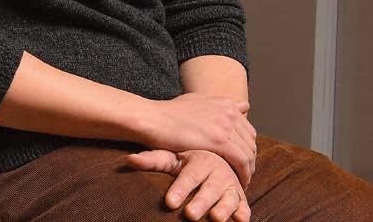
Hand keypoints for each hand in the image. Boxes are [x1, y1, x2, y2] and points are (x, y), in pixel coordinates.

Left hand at [127, 148, 249, 221]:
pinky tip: (241, 220)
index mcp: (201, 159)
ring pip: (229, 196)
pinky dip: (244, 211)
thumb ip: (153, 160)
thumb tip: (128, 160)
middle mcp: (218, 170)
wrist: (215, 156)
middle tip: (190, 215)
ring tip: (216, 219)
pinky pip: (243, 204)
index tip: (169, 203)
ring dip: (224, 207)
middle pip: (209, 187)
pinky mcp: (239, 195)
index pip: (189, 175)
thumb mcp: (171, 158)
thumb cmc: (188, 161)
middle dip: (201, 202)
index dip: (180, 189)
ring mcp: (231, 183)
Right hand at [135, 93, 256, 185]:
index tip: (240, 161)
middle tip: (242, 175)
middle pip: (250, 142)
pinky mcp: (220, 139)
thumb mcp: (196, 101)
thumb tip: (245, 105)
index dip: (246, 148)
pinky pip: (241, 160)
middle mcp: (228, 111)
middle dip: (249, 160)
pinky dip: (243, 174)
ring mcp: (225, 124)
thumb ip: (219, 105)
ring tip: (240, 182)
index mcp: (224, 103)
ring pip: (248, 152)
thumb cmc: (168, 113)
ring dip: (248, 170)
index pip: (247, 130)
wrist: (152, 119)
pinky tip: (237, 184)